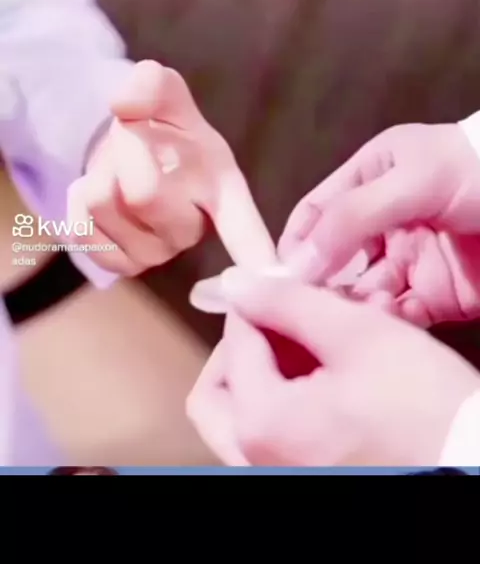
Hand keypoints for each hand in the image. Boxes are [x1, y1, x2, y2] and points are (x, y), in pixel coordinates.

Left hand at [67, 61, 275, 275]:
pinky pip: (79, 229)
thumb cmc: (164, 127)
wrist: (130, 150)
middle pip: (144, 194)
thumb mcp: (164, 91)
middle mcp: (196, 229)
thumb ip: (151, 83)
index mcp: (224, 189)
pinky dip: (77, 199)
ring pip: (101, 205)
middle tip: (134, 137)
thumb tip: (125, 104)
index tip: (270, 279)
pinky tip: (104, 192)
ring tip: (122, 166)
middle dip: (126, 149)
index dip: (257, 256)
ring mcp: (158, 252)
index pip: (245, 230)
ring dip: (100, 171)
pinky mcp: (122, 264)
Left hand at [188, 276, 479, 465]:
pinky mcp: (307, 476)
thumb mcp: (358, 335)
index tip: (287, 281)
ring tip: (326, 335)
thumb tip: (236, 283)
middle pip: (220, 388)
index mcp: (261, 422)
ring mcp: (280, 472)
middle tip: (286, 317)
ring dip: (276, 364)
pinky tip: (340, 365)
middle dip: (251, 342)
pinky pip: (277, 431)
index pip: (234, 339)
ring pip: (248, 409)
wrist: (468, 461)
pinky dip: (295, 394)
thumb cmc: (423, 405)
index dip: (259, 299)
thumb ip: (287, 303)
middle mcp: (257, 458)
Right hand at [278, 123, 479, 324]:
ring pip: (364, 292)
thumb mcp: (410, 179)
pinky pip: (400, 315)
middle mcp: (383, 222)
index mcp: (370, 178)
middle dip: (322, 285)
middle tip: (312, 308)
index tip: (277, 279)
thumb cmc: (477, 170)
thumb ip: (351, 216)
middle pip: (335, 260)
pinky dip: (390, 322)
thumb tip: (299, 261)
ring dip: (356, 306)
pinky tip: (391, 319)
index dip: (294, 244)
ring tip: (364, 310)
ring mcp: (410, 259)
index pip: (315, 214)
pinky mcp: (436, 295)